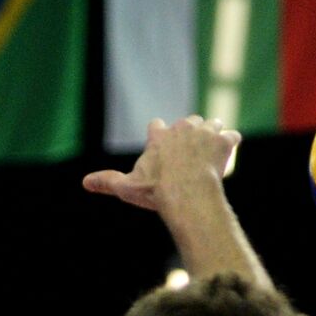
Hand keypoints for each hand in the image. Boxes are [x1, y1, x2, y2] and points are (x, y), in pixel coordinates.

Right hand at [82, 115, 239, 215]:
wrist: (187, 193)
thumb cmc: (157, 191)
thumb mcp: (128, 187)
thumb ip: (107, 182)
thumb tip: (84, 183)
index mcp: (159, 136)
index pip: (157, 126)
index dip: (160, 135)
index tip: (162, 146)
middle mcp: (182, 127)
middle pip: (188, 122)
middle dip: (189, 134)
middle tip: (190, 153)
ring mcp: (205, 132)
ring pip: (212, 124)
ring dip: (212, 133)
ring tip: (210, 149)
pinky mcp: (223, 140)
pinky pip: (231, 136)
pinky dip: (230, 143)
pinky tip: (228, 152)